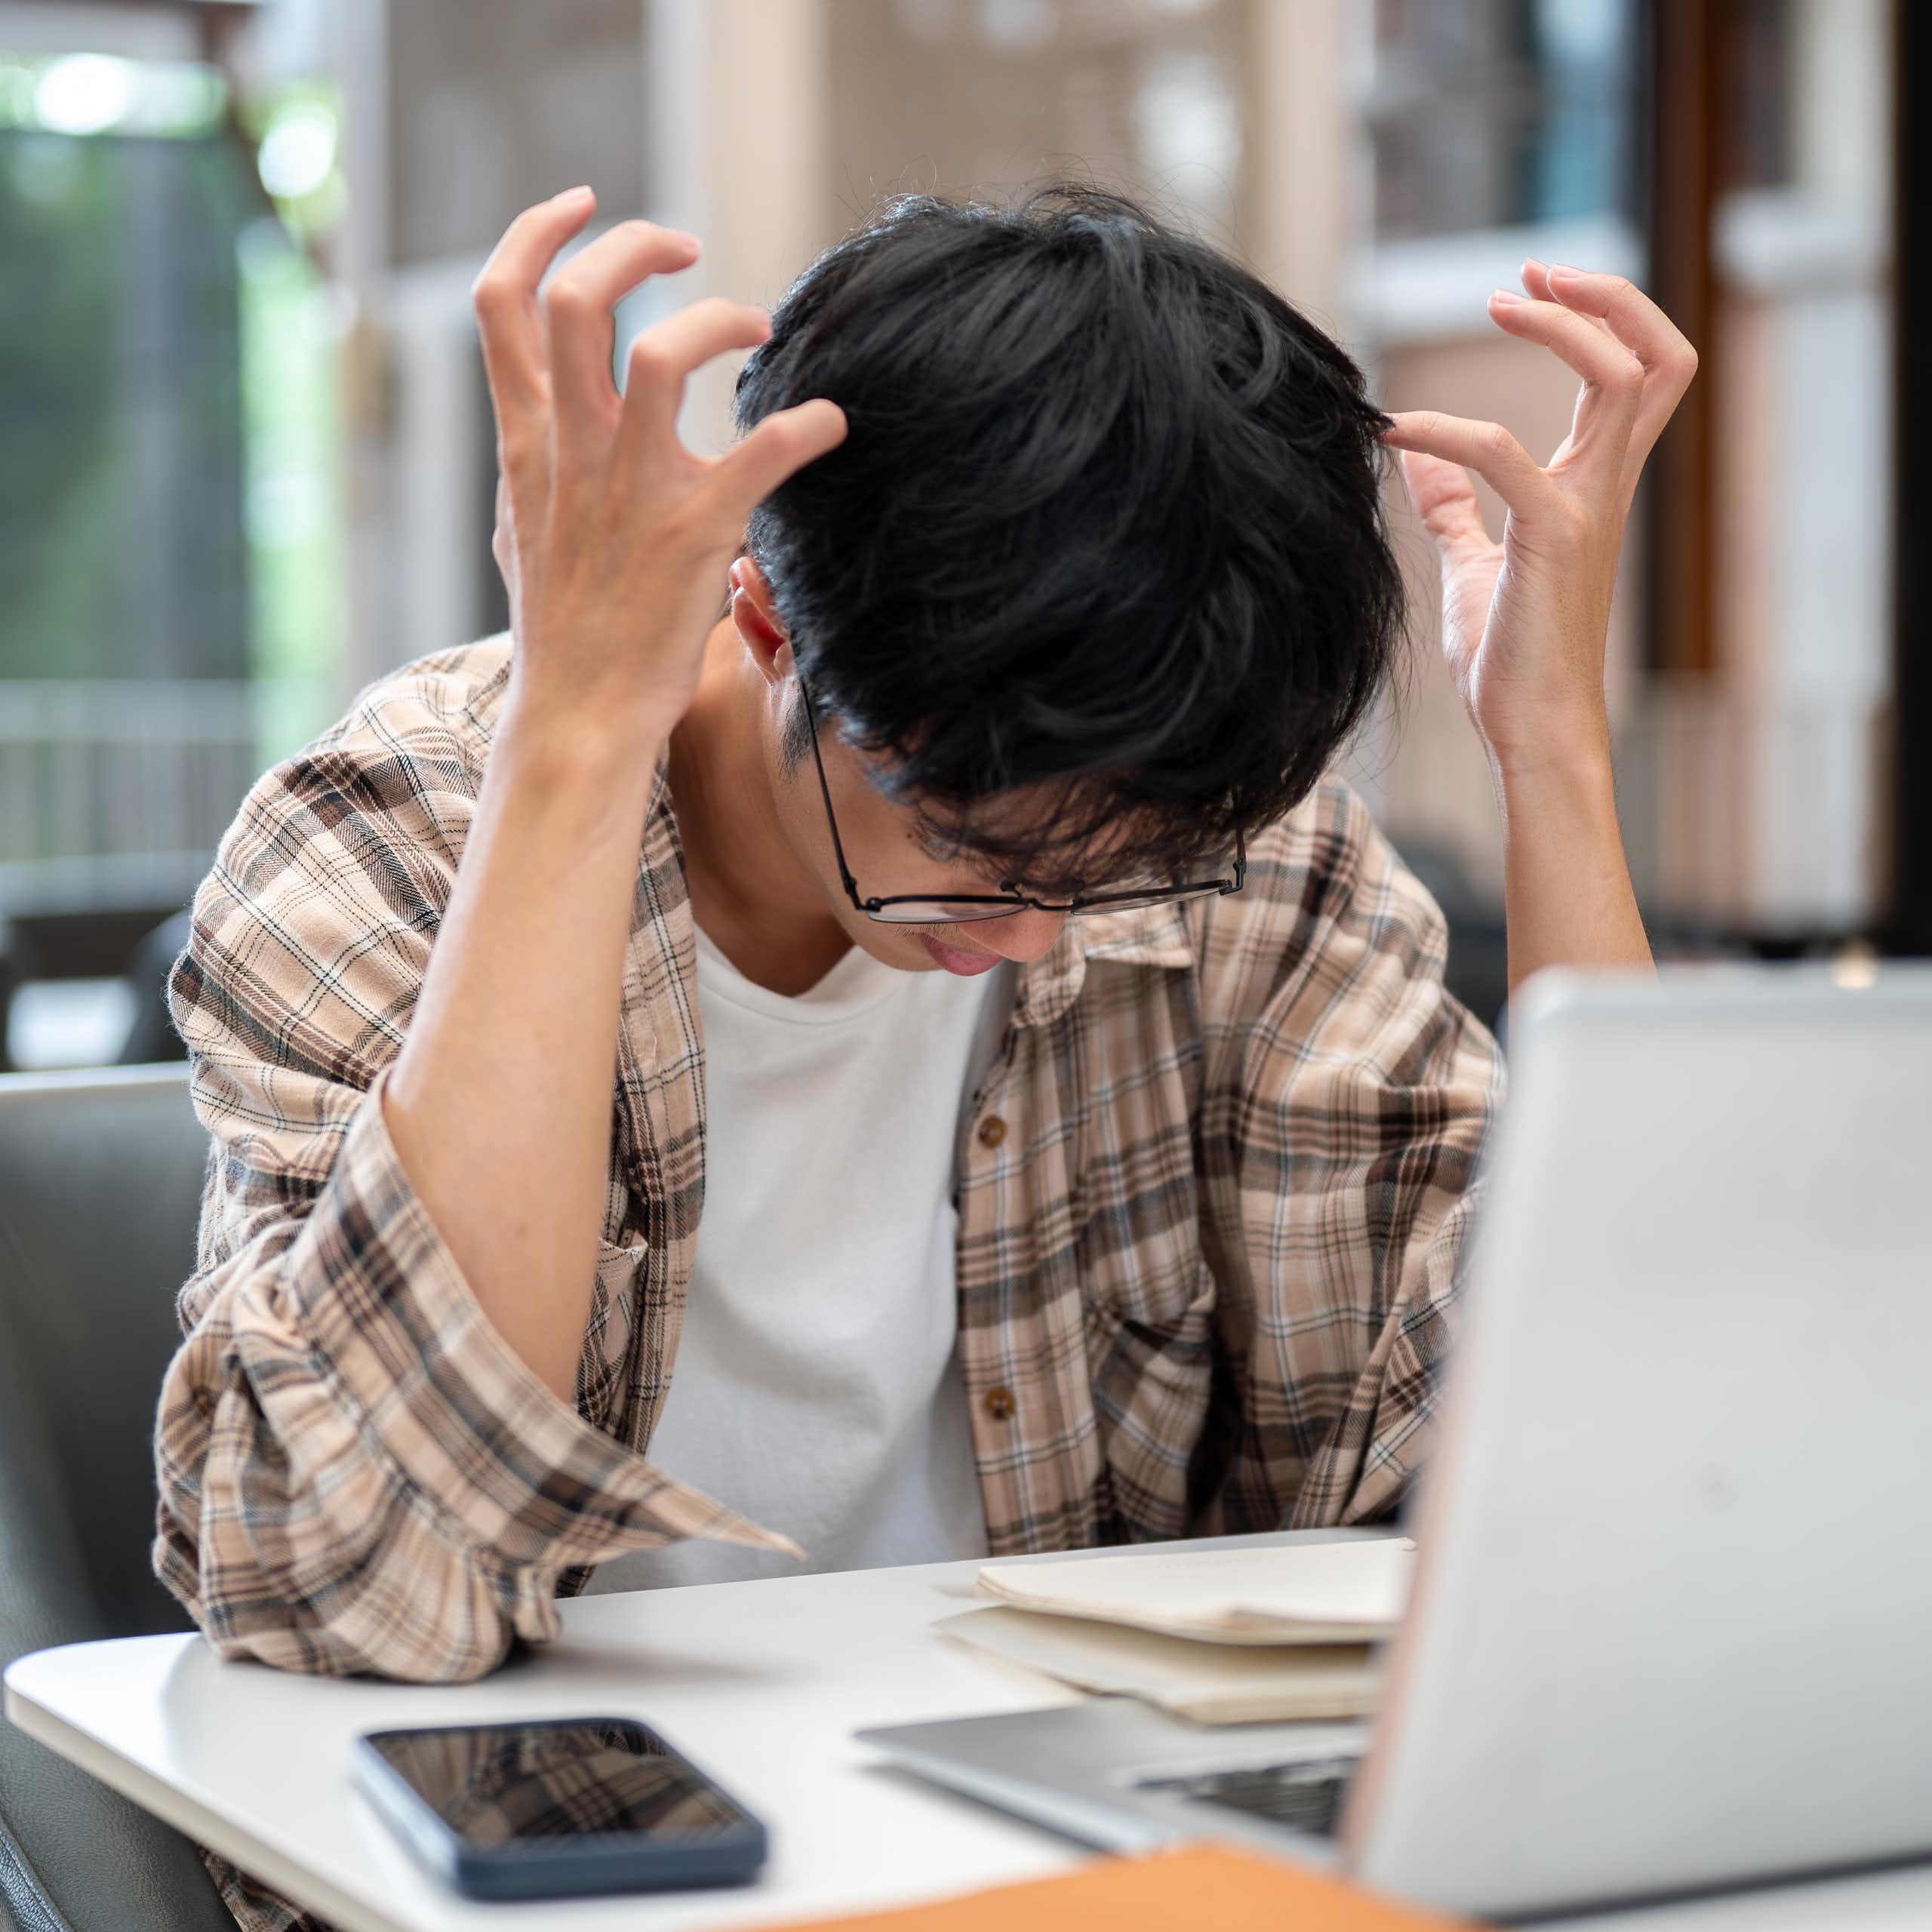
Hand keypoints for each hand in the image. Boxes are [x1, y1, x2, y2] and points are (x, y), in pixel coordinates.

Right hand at [475, 187, 845, 737]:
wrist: (577, 715)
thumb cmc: (562, 628)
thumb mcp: (522, 527)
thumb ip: (534, 461)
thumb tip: (540, 420)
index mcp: (525, 441)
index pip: (501, 303)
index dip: (537, 234)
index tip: (582, 204)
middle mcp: (569, 451)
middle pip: (575, 300)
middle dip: (631, 247)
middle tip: (685, 247)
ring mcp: (628, 490)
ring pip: (656, 352)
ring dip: (716, 319)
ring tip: (757, 325)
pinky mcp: (692, 534)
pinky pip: (759, 455)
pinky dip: (804, 427)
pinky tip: (828, 423)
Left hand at [1381, 261, 1696, 780]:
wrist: (1529, 734)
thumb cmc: (1508, 661)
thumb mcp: (1472, 566)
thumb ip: (1452, 508)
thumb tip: (1415, 458)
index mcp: (1594, 487)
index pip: (1636, 375)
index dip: (1598, 316)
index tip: (1531, 285)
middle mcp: (1605, 488)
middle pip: (1657, 358)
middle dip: (1605, 297)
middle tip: (1531, 273)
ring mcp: (1588, 511)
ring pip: (1625, 379)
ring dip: (1564, 326)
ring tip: (1500, 302)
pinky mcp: (1553, 542)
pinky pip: (1507, 455)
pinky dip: (1450, 430)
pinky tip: (1398, 431)